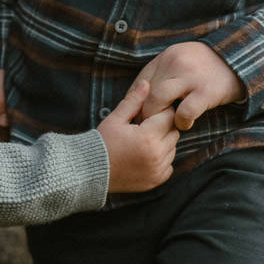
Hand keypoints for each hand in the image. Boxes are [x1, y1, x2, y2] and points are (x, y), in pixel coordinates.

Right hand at [98, 77, 178, 191]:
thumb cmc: (102, 142)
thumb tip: (146, 82)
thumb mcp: (115, 119)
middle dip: (163, 126)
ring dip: (163, 142)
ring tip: (144, 142)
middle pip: (174, 132)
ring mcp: (157, 170)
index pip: (169, 116)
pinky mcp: (156, 180)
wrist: (90, 172)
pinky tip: (146, 155)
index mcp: (148, 137)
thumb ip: (133, 101)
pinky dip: (161, 159)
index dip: (160, 111)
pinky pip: (169, 165)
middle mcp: (157, 155)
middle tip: (145, 127)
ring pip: (173, 148)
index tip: (147, 114)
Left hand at [131, 42, 243, 130]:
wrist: (242, 59)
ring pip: (158, 100)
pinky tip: (185, 123)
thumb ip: (162, 74)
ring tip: (166, 124)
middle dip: (145, 113)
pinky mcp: (206, 91)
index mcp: (166, 56)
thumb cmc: (207, 67)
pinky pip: (184, 112)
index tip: (140, 117)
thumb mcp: (182, 60)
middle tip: (150, 126)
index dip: (137, 103)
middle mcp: (175, 63)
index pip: (140, 83)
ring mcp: (190, 77)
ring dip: (159, 117)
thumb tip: (139, 98)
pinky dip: (181, 122)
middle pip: (146, 93)